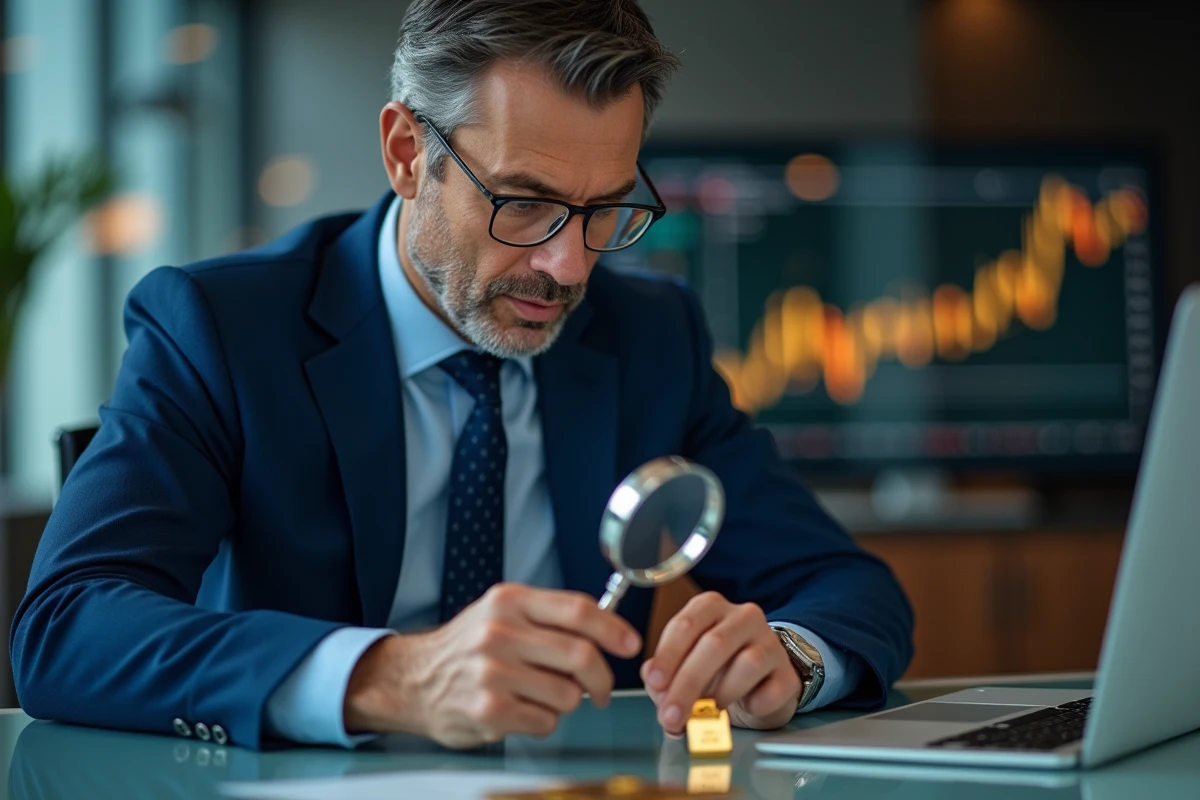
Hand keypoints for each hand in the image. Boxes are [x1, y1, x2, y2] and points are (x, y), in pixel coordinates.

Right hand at [342, 583, 641, 747]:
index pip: (578, 609)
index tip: (630, 644)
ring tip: (543, 697)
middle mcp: (500, 633)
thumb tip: (608, 629)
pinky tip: (521, 711)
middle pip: (581, 654)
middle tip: (601, 689)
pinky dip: (544, 721)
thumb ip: (548, 616)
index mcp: (509, 601)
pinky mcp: (489, 710)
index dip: (613, 628)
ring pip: (568, 694)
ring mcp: (493, 673)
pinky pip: (546, 721)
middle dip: (602, 678)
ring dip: (567, 702)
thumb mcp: (501, 613)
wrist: (412, 679)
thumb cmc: (466, 647)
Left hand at [640, 592, 801, 736]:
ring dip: (721, 694)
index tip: (656, 683)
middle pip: (714, 644)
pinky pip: (772, 690)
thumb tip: (654, 683)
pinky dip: (754, 705)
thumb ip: (664, 674)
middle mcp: (743, 616)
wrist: (760, 684)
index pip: (686, 624)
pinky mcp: (787, 672)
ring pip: (747, 663)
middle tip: (672, 716)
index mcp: (710, 607)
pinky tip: (745, 707)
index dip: (668, 656)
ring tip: (709, 711)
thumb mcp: (683, 666)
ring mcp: (770, 642)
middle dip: (688, 684)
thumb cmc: (716, 671)